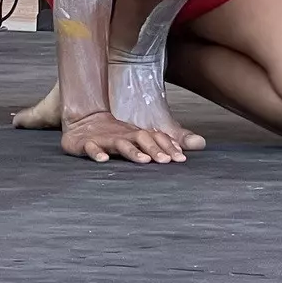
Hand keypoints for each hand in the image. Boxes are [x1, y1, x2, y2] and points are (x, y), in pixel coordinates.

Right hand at [60, 109, 187, 164]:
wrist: (82, 120)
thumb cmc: (114, 134)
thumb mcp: (137, 138)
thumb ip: (163, 143)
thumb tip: (199, 144)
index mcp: (135, 135)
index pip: (155, 138)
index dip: (168, 147)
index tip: (180, 159)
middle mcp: (122, 135)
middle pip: (141, 139)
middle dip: (154, 149)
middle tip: (166, 161)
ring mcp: (104, 139)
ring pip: (119, 143)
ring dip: (132, 151)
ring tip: (143, 160)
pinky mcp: (85, 143)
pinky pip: (91, 147)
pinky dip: (97, 153)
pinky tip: (103, 160)